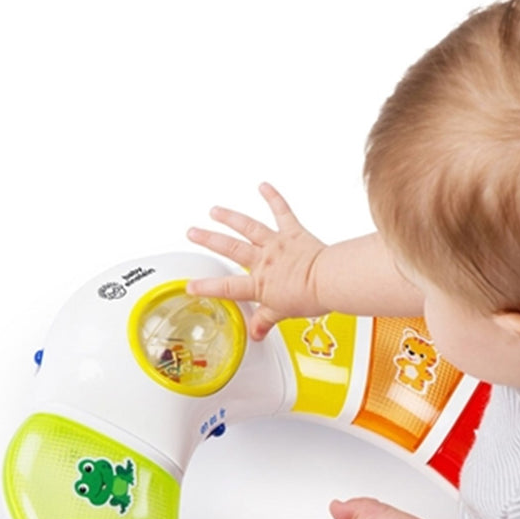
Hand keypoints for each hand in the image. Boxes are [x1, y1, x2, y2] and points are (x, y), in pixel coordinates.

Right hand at [185, 183, 326, 339]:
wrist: (328, 280)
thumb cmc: (310, 296)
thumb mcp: (283, 314)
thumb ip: (266, 320)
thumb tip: (256, 332)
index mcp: (259, 284)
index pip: (227, 287)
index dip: (207, 287)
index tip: (191, 285)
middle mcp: (263, 261)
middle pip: (230, 248)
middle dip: (209, 240)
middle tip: (192, 232)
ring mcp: (276, 244)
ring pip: (248, 227)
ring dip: (230, 217)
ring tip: (215, 210)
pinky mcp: (293, 233)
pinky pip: (282, 212)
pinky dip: (273, 197)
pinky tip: (263, 186)